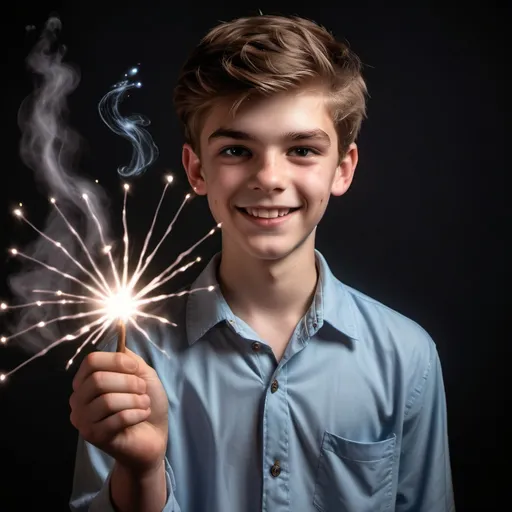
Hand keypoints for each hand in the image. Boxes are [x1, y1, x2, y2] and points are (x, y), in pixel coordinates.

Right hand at [69, 349, 168, 474]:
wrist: (153, 435)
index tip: (136, 368)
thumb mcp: (142, 374)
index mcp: (87, 380)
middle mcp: (79, 398)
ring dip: (135, 400)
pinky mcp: (93, 437)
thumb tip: (120, 344)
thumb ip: (129, 359)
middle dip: (129, 382)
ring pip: (107, 400)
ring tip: (144, 404)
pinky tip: (142, 415)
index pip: (92, 361)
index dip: (117, 361)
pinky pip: (116, 419)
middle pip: (98, 380)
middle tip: (143, 389)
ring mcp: (83, 419)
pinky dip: (136, 414)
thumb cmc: (146, 402)